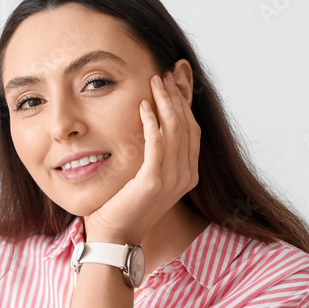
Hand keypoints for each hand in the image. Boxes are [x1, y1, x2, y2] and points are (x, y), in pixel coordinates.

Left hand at [82, 69, 200, 245]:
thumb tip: (151, 125)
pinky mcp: (154, 181)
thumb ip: (154, 154)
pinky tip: (143, 104)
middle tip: (165, 72)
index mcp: (188, 174)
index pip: (192, 129)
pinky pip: (157, 143)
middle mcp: (186, 175)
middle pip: (188, 124)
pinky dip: (152, 121)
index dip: (186, 101)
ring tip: (155, 80)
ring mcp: (173, 179)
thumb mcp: (145, 175)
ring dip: (165, 101)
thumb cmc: (124, 205)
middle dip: (177, 95)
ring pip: (176, 129)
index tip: (176, 79)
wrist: (116, 235)